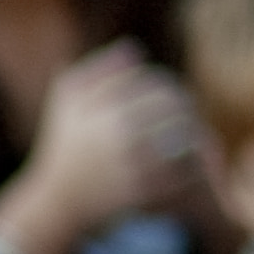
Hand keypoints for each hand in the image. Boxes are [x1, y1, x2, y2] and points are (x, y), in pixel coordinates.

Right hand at [12, 42, 202, 253]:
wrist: (56, 203)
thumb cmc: (63, 146)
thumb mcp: (67, 100)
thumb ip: (98, 70)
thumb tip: (134, 49)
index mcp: (104, 108)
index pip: (156, 86)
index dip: (170, 88)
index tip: (174, 94)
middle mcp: (117, 133)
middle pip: (173, 110)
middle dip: (187, 108)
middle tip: (191, 112)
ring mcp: (129, 164)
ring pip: (182, 140)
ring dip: (195, 135)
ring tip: (196, 135)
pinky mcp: (139, 193)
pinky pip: (180, 173)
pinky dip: (192, 167)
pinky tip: (194, 164)